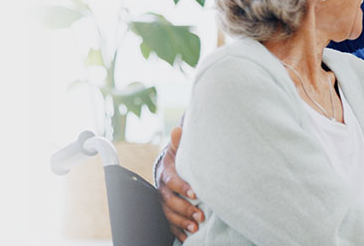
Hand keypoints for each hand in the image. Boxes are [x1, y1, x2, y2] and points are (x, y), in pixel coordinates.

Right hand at [157, 126, 202, 241]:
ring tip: (195, 228)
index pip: (172, 181)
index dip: (182, 187)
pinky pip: (169, 224)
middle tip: (200, 216)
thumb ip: (179, 142)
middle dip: (185, 209)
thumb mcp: (178, 150)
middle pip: (169, 202)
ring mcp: (163, 202)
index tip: (195, 193)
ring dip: (182, 222)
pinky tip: (187, 238)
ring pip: (168, 215)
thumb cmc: (178, 160)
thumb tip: (178, 129)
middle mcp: (162, 189)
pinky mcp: (166, 211)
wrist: (168, 169)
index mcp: (166, 173)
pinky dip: (177, 232)